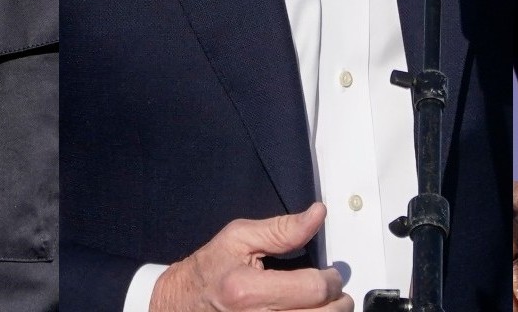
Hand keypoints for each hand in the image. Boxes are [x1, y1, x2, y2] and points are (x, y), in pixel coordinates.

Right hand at [151, 202, 351, 311]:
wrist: (180, 303)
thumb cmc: (207, 271)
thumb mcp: (238, 238)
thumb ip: (281, 229)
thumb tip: (316, 215)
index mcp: (247, 290)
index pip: (312, 289)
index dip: (331, 279)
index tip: (331, 273)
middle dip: (338, 301)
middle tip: (335, 290)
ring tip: (325, 304)